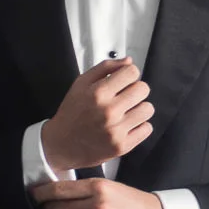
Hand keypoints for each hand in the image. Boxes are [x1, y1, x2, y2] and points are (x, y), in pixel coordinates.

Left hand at [29, 178, 165, 208]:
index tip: (35, 194)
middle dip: (48, 207)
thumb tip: (54, 193)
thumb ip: (85, 189)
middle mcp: (96, 208)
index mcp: (100, 188)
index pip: (59, 190)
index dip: (42, 193)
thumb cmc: (131, 200)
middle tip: (48, 206)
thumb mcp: (111, 186)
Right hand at [40, 57, 151, 171]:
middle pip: (143, 89)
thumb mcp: (81, 83)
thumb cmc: (72, 112)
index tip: (123, 82)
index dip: (129, 75)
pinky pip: (147, 128)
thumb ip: (105, 68)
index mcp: (98, 93)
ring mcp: (116, 130)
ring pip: (148, 109)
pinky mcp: (121, 146)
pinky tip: (126, 125)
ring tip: (125, 112)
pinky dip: (139, 126)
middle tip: (124, 98)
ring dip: (139, 109)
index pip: (132, 72)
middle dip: (135, 90)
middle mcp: (108, 111)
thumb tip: (129, 61)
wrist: (60, 144)